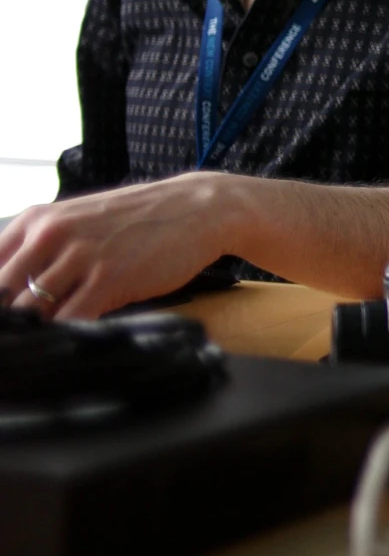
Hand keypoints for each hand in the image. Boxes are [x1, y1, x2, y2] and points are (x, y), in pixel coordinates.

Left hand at [0, 174, 239, 319]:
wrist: (201, 208)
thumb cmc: (142, 220)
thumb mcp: (82, 223)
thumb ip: (45, 253)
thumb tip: (17, 299)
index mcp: (36, 220)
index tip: (7, 323)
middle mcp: (50, 234)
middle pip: (3, 295)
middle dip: (9, 323)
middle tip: (21, 341)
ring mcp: (79, 255)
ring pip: (31, 311)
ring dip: (37, 333)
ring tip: (46, 347)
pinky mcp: (109, 278)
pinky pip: (70, 320)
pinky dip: (66, 337)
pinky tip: (74, 343)